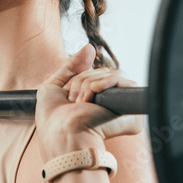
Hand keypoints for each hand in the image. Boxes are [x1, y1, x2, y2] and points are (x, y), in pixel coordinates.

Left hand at [35, 44, 144, 160]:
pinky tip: (92, 97)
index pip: (94, 75)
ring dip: (87, 84)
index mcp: (95, 101)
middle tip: (72, 102)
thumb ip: (72, 66)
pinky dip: (101, 83)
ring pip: (108, 74)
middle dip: (81, 81)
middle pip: (101, 72)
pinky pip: (119, 80)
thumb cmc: (53, 119)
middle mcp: (110, 103)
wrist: (61, 135)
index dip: (79, 78)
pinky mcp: (129, 111)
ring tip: (79, 104)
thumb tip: (90, 47)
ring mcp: (120, 107)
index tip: (66, 95)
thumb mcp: (55, 87)